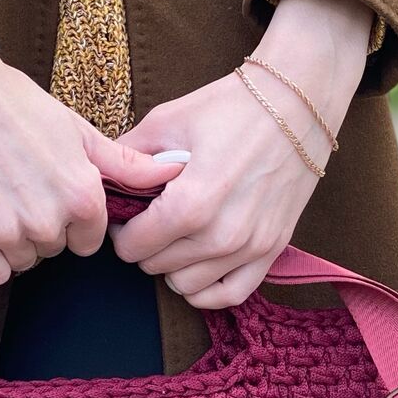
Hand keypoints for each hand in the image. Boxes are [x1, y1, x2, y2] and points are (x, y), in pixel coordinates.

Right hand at [0, 0, 184, 283]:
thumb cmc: (17, 105)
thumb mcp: (78, 131)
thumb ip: (126, 164)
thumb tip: (176, 171)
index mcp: (82, 196)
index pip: (89, 242)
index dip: (72, 221)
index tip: (51, 193)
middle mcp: (47, 219)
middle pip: (54, 250)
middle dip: (42, 226)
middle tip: (19, 186)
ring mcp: (5, 230)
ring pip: (22, 261)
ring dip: (13, 240)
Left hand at [107, 0, 376, 307]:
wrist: (296, 102)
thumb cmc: (230, 106)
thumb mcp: (167, 121)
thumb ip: (127, 157)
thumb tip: (101, 181)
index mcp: (191, 205)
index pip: (132, 247)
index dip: (121, 231)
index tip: (129, 213)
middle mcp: (221, 236)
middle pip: (155, 267)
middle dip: (146, 245)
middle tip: (153, 219)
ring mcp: (251, 247)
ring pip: (187, 286)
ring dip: (173, 266)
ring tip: (177, 236)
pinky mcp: (273, 249)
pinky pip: (230, 295)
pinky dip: (207, 290)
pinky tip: (197, 266)